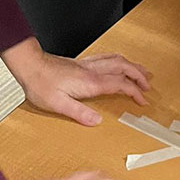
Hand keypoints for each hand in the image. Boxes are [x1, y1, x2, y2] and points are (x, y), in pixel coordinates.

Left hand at [2, 36, 151, 125]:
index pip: (120, 84)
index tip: (142, 100)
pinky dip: (119, 60)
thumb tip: (97, 121)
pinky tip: (118, 62)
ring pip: (117, 59)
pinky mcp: (81, 62)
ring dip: (131, 65)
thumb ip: (79, 113)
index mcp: (90, 82)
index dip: (134, 91)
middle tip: (148, 84)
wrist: (31, 65)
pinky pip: (107, 57)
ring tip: (141, 71)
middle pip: (123, 67)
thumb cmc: (41, 84)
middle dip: (138, 75)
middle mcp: (92, 71)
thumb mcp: (58, 104)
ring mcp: (88, 64)